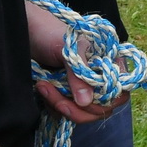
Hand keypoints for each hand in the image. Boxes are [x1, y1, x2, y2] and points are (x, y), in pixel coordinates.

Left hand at [26, 3, 126, 123]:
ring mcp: (84, 88)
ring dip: (63, 107)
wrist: (27, 34)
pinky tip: (43, 89)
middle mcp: (101, 78)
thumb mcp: (68, 51)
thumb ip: (79, 75)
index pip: (119, 91)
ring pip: (84, 113)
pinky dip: (55, 106)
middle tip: (57, 98)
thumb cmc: (51, 34)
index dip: (105, 100)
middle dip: (79, 108)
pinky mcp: (68, 96)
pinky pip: (68, 112)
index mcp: (110, 63)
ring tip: (44, 87)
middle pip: (102, 108)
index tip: (83, 99)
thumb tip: (86, 102)